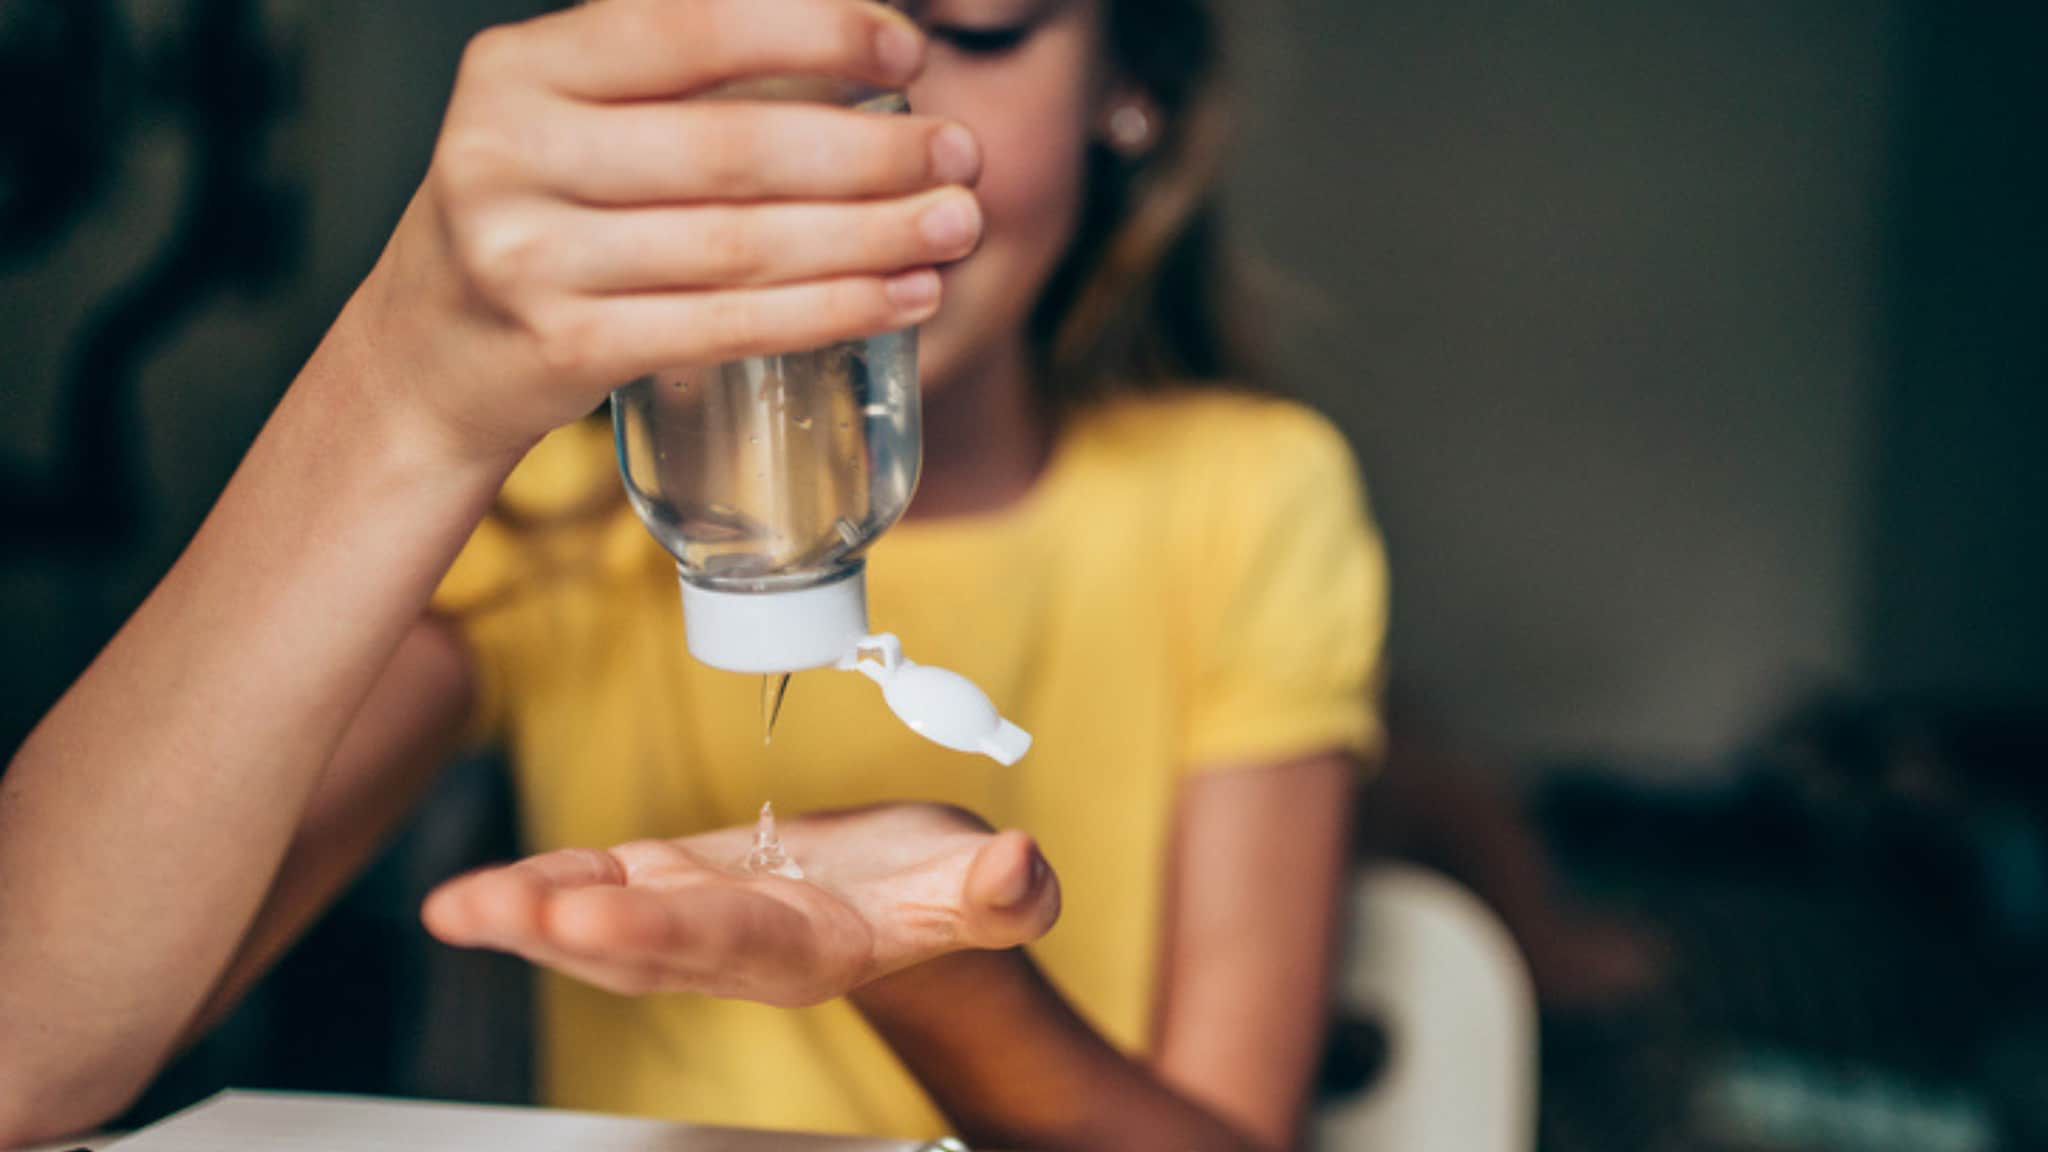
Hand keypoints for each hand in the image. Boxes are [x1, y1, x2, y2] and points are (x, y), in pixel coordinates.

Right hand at [346, 0, 983, 464]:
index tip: (905, 55)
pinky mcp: (564, 349)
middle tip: (960, 156)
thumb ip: (668, 71)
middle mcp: (509, 154)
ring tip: (954, 228)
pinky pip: (727, 325)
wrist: (427, 356)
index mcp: (519, 69)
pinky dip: (830, 311)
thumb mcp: (560, 113)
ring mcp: (529, 260)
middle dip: (869, 154)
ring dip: (871, 238)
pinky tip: (902, 296)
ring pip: (742, 246)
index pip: (688, 28)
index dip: (813, 35)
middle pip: (733, 150)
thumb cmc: (534, 215)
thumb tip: (850, 41)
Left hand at [421, 804, 1058, 1005]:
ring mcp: (702, 919)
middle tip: (478, 911)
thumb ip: (1002, 894)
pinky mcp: (683, 882)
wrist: (923, 903)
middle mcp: (739, 946)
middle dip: (555, 930)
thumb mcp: (992, 891)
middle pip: (635, 946)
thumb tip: (1017, 866)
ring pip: (605, 923)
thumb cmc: (956, 894)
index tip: (588, 917)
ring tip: (455, 908)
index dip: (654, 931)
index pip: (722, 939)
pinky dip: (551, 883)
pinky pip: (607, 886)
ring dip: (529, 914)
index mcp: (807, 948)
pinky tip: (493, 889)